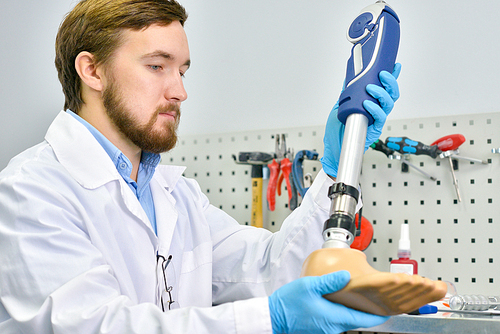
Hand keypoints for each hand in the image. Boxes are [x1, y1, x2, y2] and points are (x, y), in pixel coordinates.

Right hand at [268, 271, 388, 333]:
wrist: (272, 318)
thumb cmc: (287, 304)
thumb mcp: (309, 286)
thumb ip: (330, 281)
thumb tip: (347, 276)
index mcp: (334, 317)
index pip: (364, 320)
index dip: (378, 315)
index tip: (389, 309)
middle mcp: (332, 327)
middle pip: (356, 319)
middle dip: (366, 309)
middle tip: (374, 297)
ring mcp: (325, 329)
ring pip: (346, 319)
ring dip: (353, 309)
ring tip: (357, 295)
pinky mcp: (318, 328)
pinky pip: (335, 320)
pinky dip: (341, 311)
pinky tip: (337, 300)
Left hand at [321, 63, 400, 177]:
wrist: (333, 148)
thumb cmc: (337, 130)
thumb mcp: (339, 105)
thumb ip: (347, 92)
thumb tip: (349, 76)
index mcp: (371, 103)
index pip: (385, 88)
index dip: (392, 77)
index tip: (395, 65)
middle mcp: (377, 111)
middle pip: (392, 94)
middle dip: (390, 82)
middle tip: (382, 74)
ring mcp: (376, 120)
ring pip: (388, 104)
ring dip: (381, 94)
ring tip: (371, 88)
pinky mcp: (374, 130)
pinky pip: (380, 118)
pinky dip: (374, 109)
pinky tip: (367, 104)